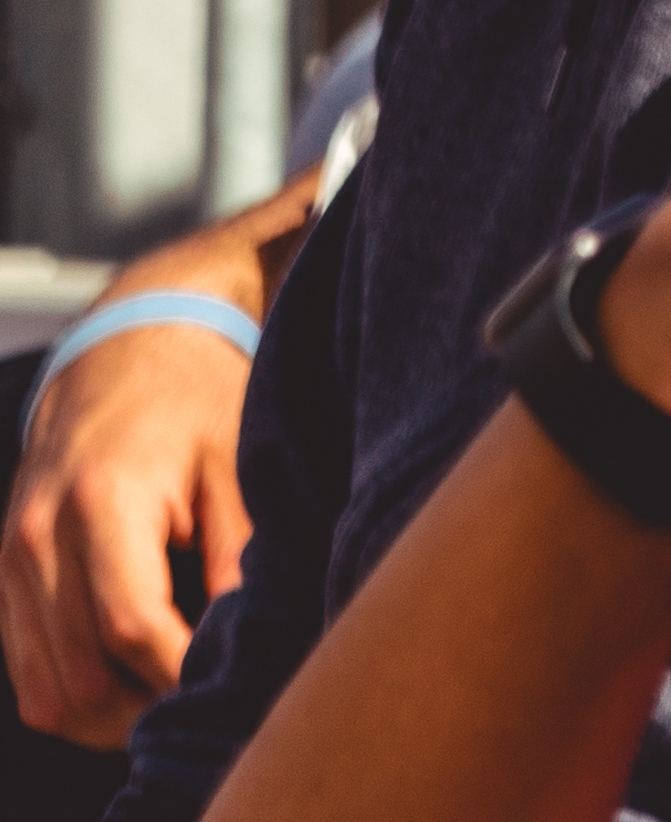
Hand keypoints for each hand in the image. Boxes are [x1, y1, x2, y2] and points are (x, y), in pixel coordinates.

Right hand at [3, 227, 271, 739]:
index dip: (182, 676)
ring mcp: (10, 563)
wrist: (122, 350)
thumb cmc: (192, 402)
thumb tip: (246, 643)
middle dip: (149, 712)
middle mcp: (36, 540)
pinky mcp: (5, 577)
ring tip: (182, 706)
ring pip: (45, 691)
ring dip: (111, 719)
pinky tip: (139, 687)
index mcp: (99, 504)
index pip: (130, 628)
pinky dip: (78, 696)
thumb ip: (238, 554)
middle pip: (80, 677)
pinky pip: (27, 672)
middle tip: (216, 710)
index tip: (235, 689)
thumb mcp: (235, 463)